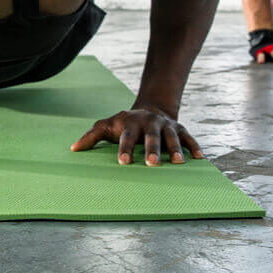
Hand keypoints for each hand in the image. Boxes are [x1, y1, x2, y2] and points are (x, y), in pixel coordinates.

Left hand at [70, 109, 202, 165]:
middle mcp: (150, 123)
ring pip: (172, 137)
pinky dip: (195, 146)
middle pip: (151, 136)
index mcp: (131, 123)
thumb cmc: (124, 124)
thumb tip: (73, 149)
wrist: (150, 108)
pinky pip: (189, 137)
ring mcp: (166, 125)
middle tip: (150, 164)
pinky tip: (200, 158)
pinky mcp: (180, 128)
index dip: (125, 148)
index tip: (123, 162)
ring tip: (178, 163)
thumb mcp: (107, 125)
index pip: (127, 136)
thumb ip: (91, 136)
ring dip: (175, 149)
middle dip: (152, 149)